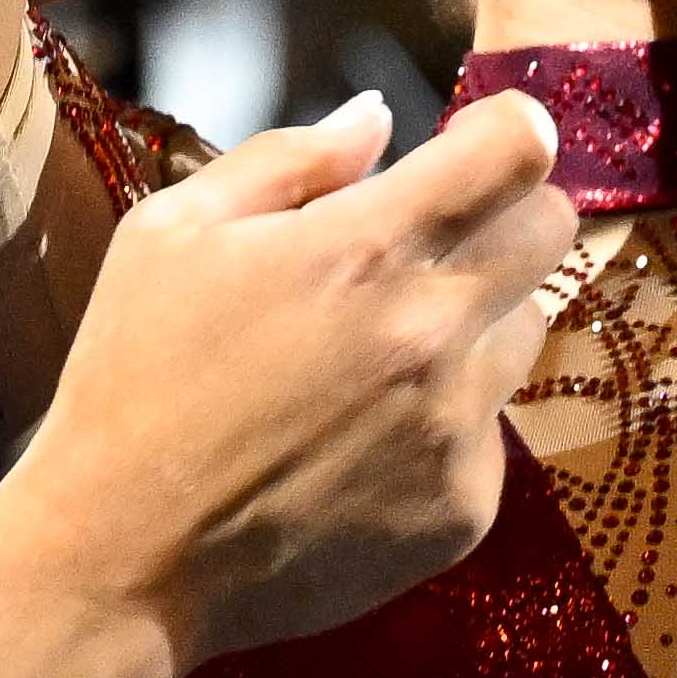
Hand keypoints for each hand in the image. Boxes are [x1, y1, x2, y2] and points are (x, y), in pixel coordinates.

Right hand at [21, 91, 575, 660]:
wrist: (123, 559)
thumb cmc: (131, 379)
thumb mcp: (172, 233)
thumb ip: (290, 159)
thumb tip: (380, 119)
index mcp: (366, 246)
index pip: (521, 145)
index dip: (507, 130)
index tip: (475, 146)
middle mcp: (434, 330)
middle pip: (552, 227)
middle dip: (501, 216)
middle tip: (424, 249)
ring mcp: (458, 427)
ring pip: (527, 329)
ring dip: (476, 323)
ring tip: (377, 359)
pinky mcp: (466, 508)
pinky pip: (491, 433)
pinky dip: (446, 425)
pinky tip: (360, 444)